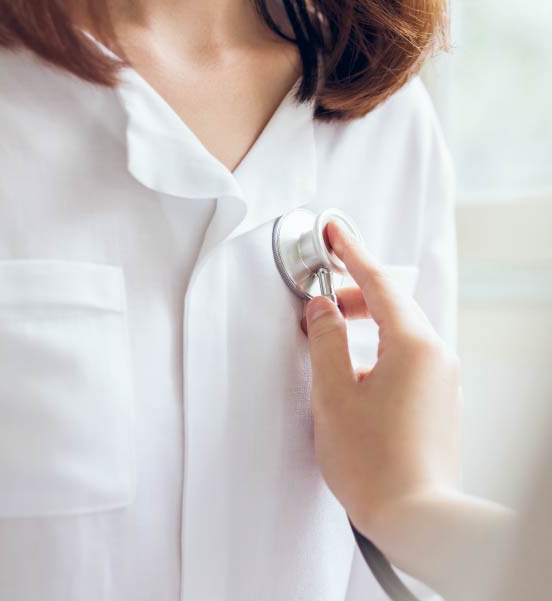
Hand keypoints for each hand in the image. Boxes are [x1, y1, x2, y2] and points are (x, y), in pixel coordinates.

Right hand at [303, 222, 514, 599]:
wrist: (416, 517)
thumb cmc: (373, 462)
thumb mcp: (333, 393)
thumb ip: (325, 340)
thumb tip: (323, 308)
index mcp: (413, 346)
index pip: (380, 284)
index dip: (352, 253)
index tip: (334, 231)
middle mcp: (436, 356)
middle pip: (393, 306)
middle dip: (355, 295)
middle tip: (319, 299)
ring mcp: (442, 380)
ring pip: (399, 333)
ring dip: (364, 324)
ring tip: (330, 336)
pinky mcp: (438, 401)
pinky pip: (406, 357)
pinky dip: (377, 348)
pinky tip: (353, 369)